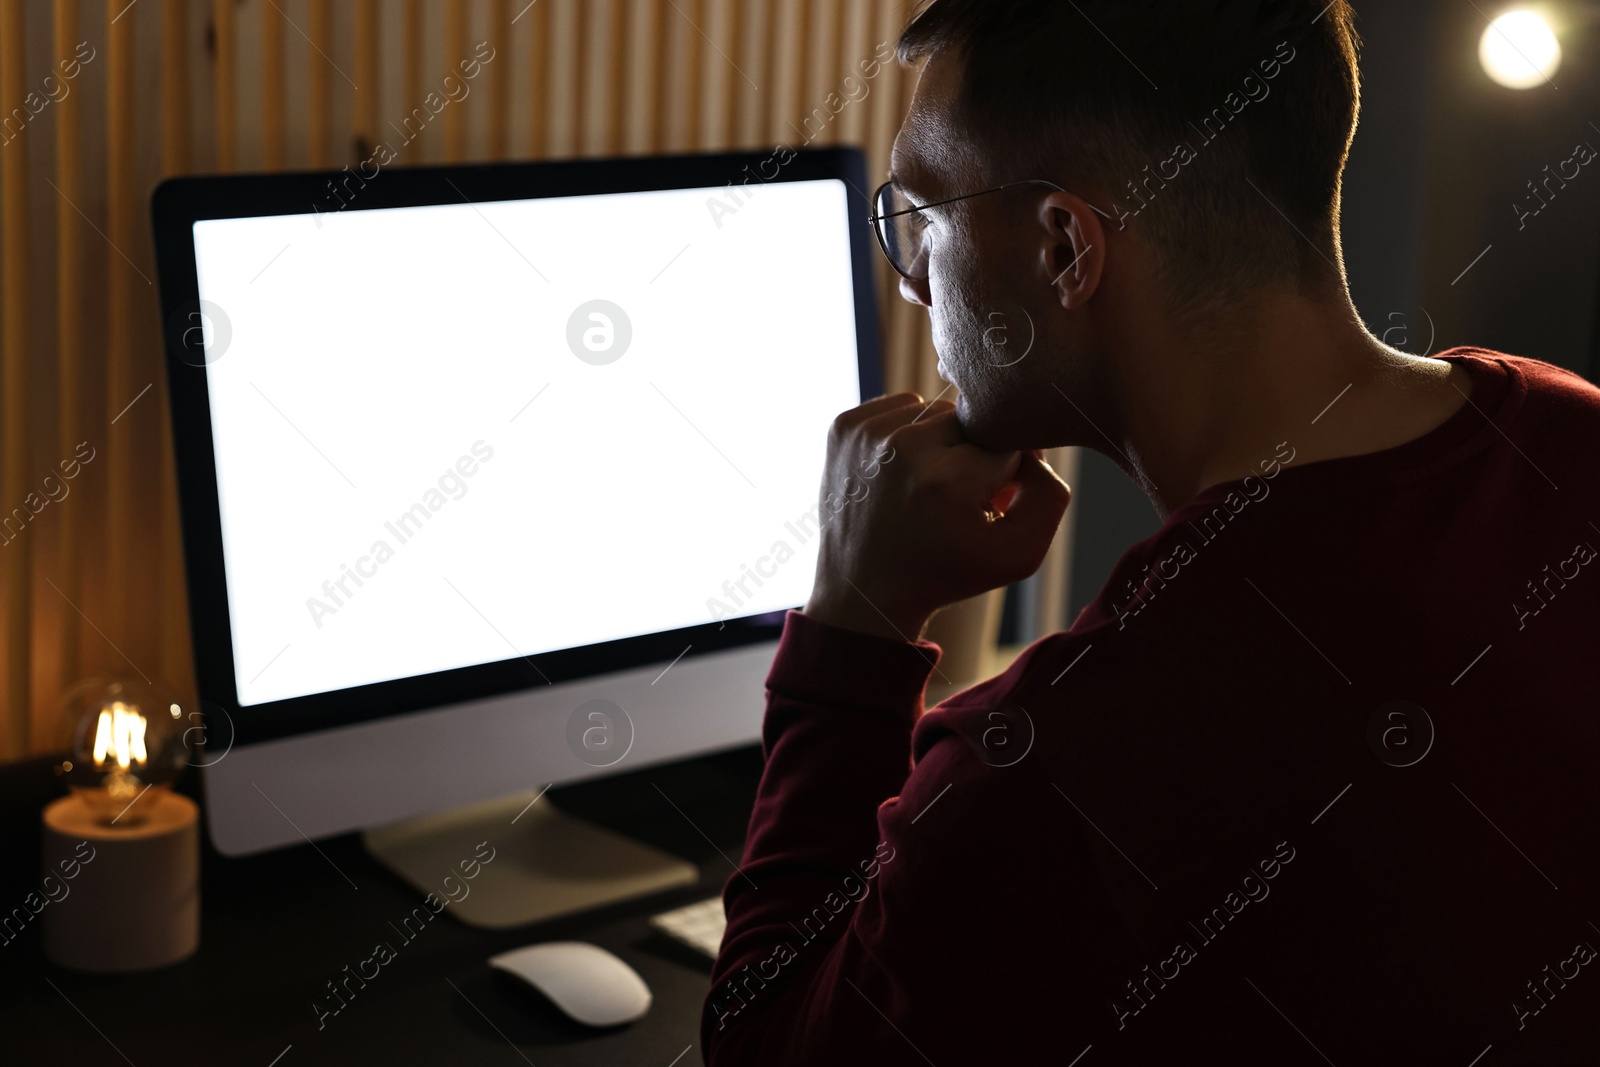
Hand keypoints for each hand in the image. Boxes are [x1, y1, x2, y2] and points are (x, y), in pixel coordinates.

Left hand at [803, 393, 1071, 642]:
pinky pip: (899, 405)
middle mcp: (902, 448)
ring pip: (935, 410)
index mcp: (947, 481)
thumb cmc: (944, 574)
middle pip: (970, 421)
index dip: (1008, 473)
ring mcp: (866, 434)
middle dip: (974, 455)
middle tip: (958, 497)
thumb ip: (1050, 495)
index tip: (990, 502)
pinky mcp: (843, 426)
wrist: (863, 592)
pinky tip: (901, 473)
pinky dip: (907, 433)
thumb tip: (1035, 446)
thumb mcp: (1018, 555)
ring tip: (929, 486)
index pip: (1008, 443)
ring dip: (941, 442)